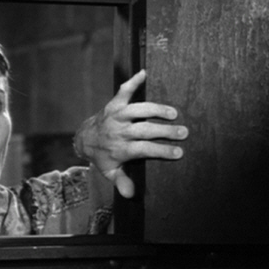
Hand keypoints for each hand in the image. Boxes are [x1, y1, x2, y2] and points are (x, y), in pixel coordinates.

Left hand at [74, 70, 187, 197]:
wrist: (85, 138)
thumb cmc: (103, 156)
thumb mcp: (110, 172)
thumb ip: (121, 182)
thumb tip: (131, 195)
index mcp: (120, 148)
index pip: (143, 150)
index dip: (161, 151)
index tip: (178, 153)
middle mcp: (118, 130)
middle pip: (144, 130)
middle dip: (164, 131)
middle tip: (184, 132)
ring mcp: (115, 115)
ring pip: (137, 109)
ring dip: (155, 109)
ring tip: (173, 113)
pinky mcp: (114, 103)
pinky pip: (123, 90)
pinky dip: (133, 81)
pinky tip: (144, 73)